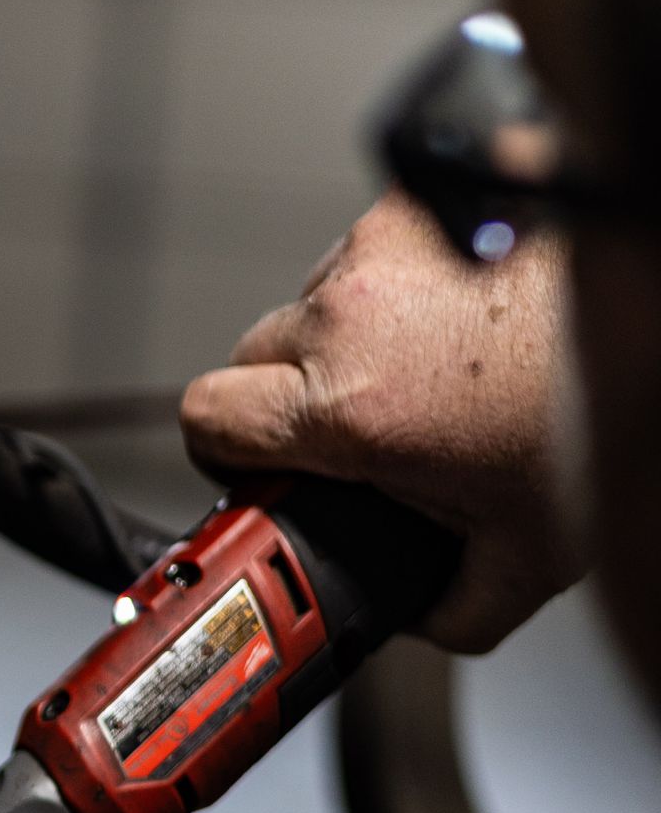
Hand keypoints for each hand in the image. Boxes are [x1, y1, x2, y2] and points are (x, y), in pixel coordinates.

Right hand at [179, 191, 579, 651]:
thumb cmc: (607, 416)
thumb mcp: (527, 556)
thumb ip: (448, 612)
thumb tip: (414, 618)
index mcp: (352, 404)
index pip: (206, 417)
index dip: (223, 451)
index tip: (252, 466)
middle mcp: (352, 311)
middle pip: (253, 355)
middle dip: (290, 396)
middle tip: (358, 429)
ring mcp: (384, 239)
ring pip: (316, 298)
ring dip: (353, 335)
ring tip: (438, 368)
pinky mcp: (422, 194)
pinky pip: (378, 248)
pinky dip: (409, 285)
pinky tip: (468, 318)